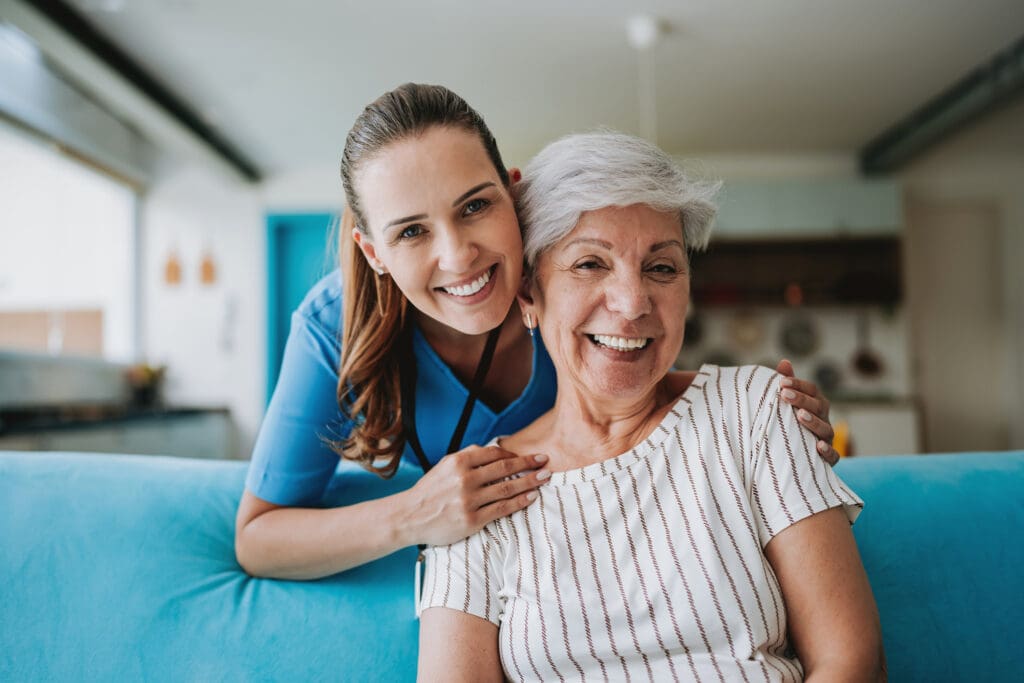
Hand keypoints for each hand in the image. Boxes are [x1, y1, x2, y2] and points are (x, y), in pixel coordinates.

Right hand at [405, 445, 547, 546]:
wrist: (409, 517)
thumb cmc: (430, 491)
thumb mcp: (444, 466)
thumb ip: (467, 457)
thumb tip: (494, 450)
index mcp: (458, 462)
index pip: (494, 454)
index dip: (515, 454)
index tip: (529, 456)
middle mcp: (465, 479)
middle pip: (505, 469)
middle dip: (529, 465)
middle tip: (545, 462)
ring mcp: (469, 500)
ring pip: (507, 488)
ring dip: (530, 482)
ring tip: (544, 478)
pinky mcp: (472, 520)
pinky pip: (502, 508)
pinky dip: (519, 502)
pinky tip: (531, 497)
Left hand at [775, 359, 837, 465]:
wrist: (798, 454)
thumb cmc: (792, 423)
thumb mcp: (789, 403)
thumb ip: (788, 383)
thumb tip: (784, 362)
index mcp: (816, 404)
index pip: (812, 390)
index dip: (798, 384)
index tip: (781, 382)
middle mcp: (824, 418)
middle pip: (818, 406)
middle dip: (802, 399)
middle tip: (784, 394)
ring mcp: (827, 438)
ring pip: (825, 429)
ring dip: (813, 422)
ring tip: (800, 416)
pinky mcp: (829, 458)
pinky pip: (833, 456)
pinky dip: (828, 451)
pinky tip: (818, 446)